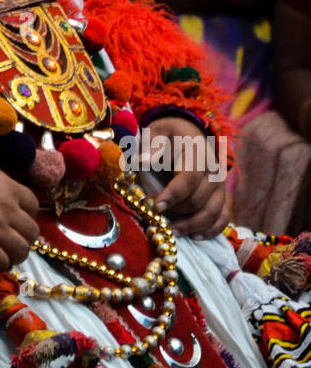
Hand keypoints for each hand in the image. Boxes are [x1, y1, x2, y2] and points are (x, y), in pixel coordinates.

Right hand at [0, 154, 39, 270]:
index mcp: (9, 188)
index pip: (33, 205)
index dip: (27, 214)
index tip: (17, 217)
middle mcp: (8, 210)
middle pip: (32, 231)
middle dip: (24, 236)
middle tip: (12, 238)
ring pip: (21, 250)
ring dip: (15, 253)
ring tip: (5, 252)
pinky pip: (1, 262)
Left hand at [145, 117, 228, 238]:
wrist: (188, 133)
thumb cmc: (169, 134)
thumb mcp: (157, 131)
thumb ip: (152, 144)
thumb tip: (144, 161)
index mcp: (199, 153)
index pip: (190, 177)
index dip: (173, 194)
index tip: (155, 206)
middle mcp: (215, 171)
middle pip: (199, 199)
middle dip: (177, 211)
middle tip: (154, 216)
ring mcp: (221, 186)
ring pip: (213, 212)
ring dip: (192, 225)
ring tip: (172, 231)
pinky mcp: (222, 197)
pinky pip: (223, 218)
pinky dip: (211, 230)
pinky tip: (194, 236)